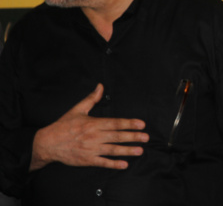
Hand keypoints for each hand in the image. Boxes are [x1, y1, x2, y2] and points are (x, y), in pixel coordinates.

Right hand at [30, 83, 148, 170]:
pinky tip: (124, 164)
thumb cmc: (63, 126)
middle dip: (133, 137)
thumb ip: (91, 98)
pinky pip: (102, 162)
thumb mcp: (77, 109)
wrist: (47, 143)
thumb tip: (100, 86)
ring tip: (140, 150)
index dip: (129, 123)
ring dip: (127, 150)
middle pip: (117, 136)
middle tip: (146, 137)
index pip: (115, 123)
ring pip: (112, 150)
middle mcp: (94, 136)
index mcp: (93, 123)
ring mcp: (91, 149)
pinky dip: (113, 164)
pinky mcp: (87, 160)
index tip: (141, 124)